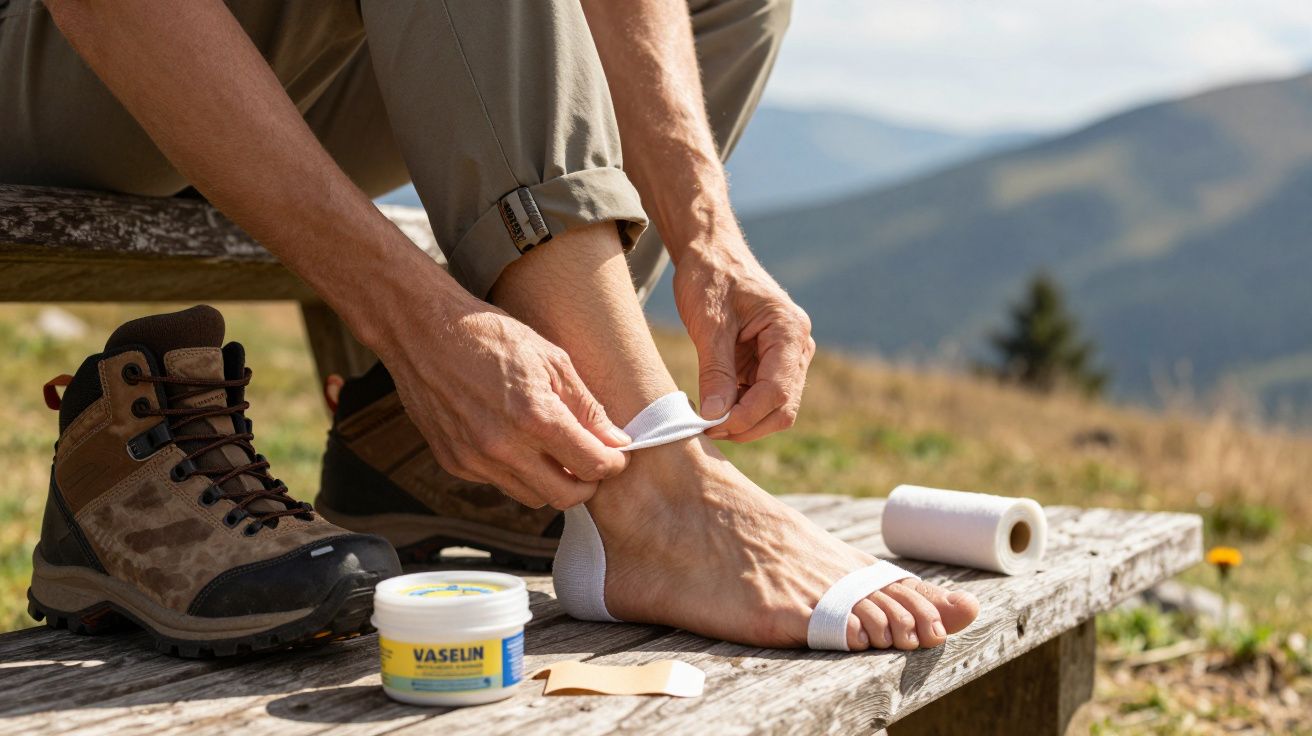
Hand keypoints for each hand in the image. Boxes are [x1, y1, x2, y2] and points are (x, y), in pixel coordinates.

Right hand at [375, 297, 630, 509]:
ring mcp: (475, 459)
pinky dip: (516, 471)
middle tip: (591, 461)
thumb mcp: (551, 359)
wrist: (423, 330)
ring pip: (532, 497)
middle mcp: (503, 447)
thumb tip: (618, 441)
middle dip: (587, 483)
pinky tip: (515, 441)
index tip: (616, 455)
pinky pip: (499, 483)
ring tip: (554, 452)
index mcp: (535, 416)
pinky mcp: (454, 463)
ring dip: (551, 482)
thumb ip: (587, 407)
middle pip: (565, 497)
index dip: (613, 464)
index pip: (592, 466)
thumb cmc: (490, 335)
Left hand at [673, 245, 815, 441]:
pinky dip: (740, 409)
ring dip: (743, 421)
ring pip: (774, 408)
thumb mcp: (709, 323)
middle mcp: (797, 347)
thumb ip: (715, 371)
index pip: (777, 390)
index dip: (746, 416)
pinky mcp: (770, 363)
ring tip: (706, 418)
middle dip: (747, 424)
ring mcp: (787, 357)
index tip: (711, 425)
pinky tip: (713, 406)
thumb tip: (715, 416)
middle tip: (706, 428)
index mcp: (789, 331)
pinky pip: (761, 398)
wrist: (711, 254)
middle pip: (782, 407)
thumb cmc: (711, 278)